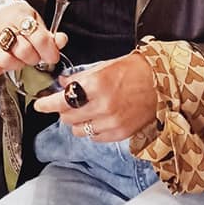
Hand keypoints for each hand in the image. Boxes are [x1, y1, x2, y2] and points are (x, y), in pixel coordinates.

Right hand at [0, 3, 66, 78]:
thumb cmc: (19, 19)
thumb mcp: (36, 21)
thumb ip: (50, 35)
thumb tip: (61, 41)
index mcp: (19, 16)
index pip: (38, 37)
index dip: (49, 50)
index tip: (52, 56)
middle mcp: (1, 26)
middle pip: (24, 51)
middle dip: (35, 58)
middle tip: (36, 56)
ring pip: (6, 61)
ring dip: (18, 65)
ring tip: (21, 60)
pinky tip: (3, 66)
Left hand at [31, 52, 156, 142]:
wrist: (163, 84)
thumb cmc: (137, 70)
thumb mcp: (106, 66)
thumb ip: (82, 77)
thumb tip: (63, 83)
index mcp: (98, 85)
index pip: (62, 100)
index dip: (47, 104)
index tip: (40, 104)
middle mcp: (103, 107)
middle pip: (68, 117)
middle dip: (62, 110)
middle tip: (65, 102)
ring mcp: (112, 123)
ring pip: (79, 130)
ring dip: (76, 121)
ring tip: (85, 110)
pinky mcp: (120, 134)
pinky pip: (95, 138)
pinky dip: (91, 130)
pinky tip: (98, 118)